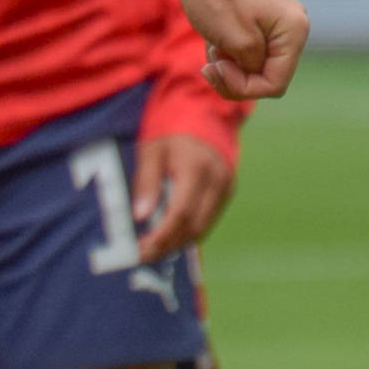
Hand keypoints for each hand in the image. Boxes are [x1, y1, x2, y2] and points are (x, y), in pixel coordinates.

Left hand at [131, 128, 236, 261]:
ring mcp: (226, 187)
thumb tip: (140, 216)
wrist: (203, 114)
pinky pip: (209, 220)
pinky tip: (170, 236)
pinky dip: (189, 232)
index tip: (141, 249)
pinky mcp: (227, 191)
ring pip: (203, 227)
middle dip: (167, 245)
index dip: (161, 236)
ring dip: (178, 243)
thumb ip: (146, 183)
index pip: (180, 214)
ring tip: (153, 249)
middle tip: (143, 255)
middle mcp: (217, 180)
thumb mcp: (151, 151)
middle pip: (194, 226)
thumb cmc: (171, 131)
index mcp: (196, 168)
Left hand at [173, 0, 308, 102]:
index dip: (244, 87)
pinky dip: (229, 55)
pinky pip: (249, 54)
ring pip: (256, 68)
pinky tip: (213, 43)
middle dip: (236, 78)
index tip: (218, 69)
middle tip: (209, 64)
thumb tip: (259, 74)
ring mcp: (278, 24)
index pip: (276, 84)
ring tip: (212, 48)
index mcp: (294, 30)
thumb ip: (253, 66)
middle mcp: (293, 27)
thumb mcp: (236, 40)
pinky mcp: (261, 22)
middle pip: (268, 77)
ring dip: (230, 67)